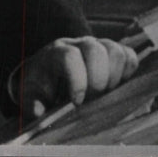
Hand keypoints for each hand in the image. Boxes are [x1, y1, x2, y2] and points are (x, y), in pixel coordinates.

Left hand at [14, 36, 138, 119]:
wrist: (46, 78)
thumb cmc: (38, 88)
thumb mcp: (29, 95)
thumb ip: (30, 102)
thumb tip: (38, 111)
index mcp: (55, 53)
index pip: (70, 56)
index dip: (77, 80)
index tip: (77, 102)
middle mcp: (77, 45)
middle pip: (95, 49)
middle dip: (98, 79)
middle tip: (93, 99)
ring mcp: (96, 48)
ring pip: (114, 50)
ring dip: (115, 76)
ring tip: (106, 95)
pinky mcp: (111, 56)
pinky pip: (128, 56)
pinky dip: (129, 73)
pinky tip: (118, 88)